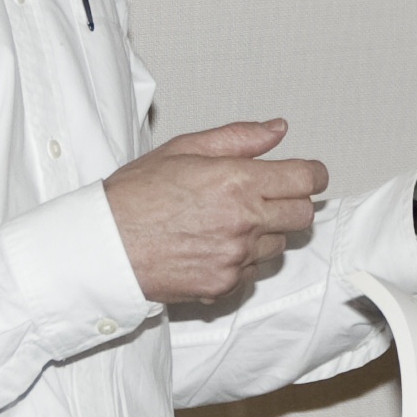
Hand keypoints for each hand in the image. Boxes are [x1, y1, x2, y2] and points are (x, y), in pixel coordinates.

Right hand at [103, 119, 328, 303]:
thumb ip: (239, 138)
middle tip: (269, 195)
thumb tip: (276, 130)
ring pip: (279, 246)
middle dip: (293, 202)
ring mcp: (235, 258)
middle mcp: (242, 222)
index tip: (308, 174)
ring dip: (266, 233)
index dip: (313, 174)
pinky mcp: (223, 286)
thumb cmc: (134, 196)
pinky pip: (253, 273)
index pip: (306, 179)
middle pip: (303, 215)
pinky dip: (242, 260)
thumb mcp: (184, 148)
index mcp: (236, 182)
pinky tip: (214, 246)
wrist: (104, 246)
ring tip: (228, 222)